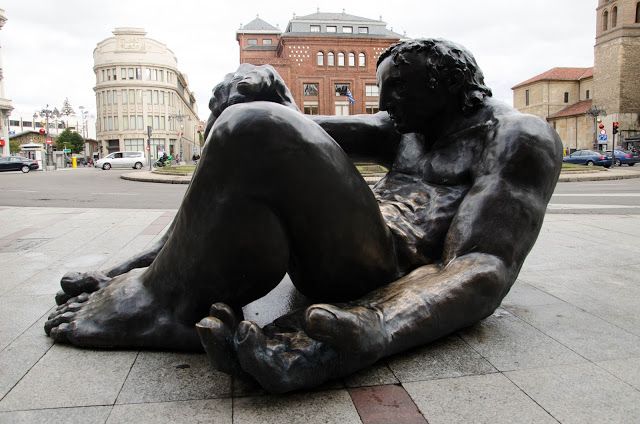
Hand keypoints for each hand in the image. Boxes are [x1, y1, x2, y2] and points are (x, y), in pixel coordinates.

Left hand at [197, 301, 388, 392]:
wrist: (364, 323)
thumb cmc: (366, 330)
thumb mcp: (361, 329)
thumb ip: (338, 326)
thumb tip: (310, 318)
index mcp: (307, 373)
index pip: (273, 377)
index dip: (254, 358)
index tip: (246, 329)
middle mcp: (285, 367)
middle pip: (245, 369)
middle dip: (223, 349)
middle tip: (207, 323)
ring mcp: (275, 352)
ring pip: (237, 353)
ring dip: (220, 336)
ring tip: (210, 313)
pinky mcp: (271, 336)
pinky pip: (241, 335)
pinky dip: (228, 322)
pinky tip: (220, 304)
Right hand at [207, 64, 296, 119]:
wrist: (266, 113)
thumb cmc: (281, 114)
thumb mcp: (289, 113)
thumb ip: (290, 113)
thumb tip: (297, 120)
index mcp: (268, 75)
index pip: (258, 77)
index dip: (251, 81)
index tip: (244, 87)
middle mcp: (249, 71)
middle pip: (237, 81)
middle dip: (235, 97)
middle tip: (233, 110)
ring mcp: (234, 77)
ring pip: (224, 86)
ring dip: (223, 100)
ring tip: (225, 113)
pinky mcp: (222, 87)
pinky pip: (215, 93)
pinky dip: (216, 103)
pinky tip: (219, 112)